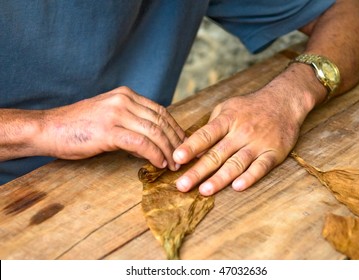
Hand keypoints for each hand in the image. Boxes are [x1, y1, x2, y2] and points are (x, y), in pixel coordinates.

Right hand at [38, 86, 184, 169]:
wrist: (48, 128)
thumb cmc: (78, 126)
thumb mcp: (109, 116)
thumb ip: (131, 121)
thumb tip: (153, 139)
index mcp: (126, 95)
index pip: (161, 111)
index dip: (175, 129)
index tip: (183, 143)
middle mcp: (124, 100)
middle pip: (161, 121)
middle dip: (176, 141)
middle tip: (184, 157)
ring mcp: (116, 113)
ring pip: (154, 132)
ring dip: (168, 150)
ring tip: (174, 164)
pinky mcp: (108, 130)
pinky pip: (141, 143)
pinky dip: (154, 154)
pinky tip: (159, 163)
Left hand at [173, 79, 313, 195]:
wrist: (284, 101)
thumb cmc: (249, 107)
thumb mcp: (227, 108)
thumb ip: (211, 127)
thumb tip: (193, 149)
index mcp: (227, 120)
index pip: (206, 134)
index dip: (191, 147)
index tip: (177, 158)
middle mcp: (241, 132)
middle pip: (217, 154)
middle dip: (198, 171)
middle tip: (182, 186)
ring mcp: (258, 143)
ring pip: (236, 164)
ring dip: (220, 178)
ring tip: (204, 191)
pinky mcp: (273, 153)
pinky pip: (261, 167)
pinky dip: (250, 177)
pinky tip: (237, 187)